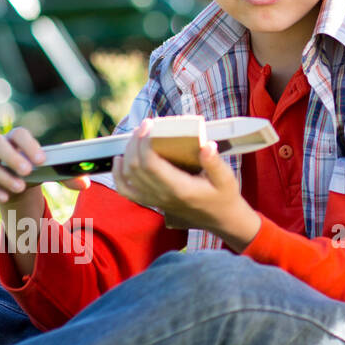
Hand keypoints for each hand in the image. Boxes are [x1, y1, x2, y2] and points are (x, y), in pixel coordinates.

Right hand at [0, 127, 88, 204]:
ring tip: (20, 188)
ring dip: (3, 176)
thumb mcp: (50, 170)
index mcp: (17, 138)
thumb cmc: (37, 170)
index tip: (42, 159)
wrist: (17, 180)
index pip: (20, 134)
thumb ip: (66, 176)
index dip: (29, 145)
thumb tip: (84, 185)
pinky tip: (5, 197)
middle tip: (28, 171)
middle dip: (13, 157)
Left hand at [113, 119, 257, 246]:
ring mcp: (155, 200)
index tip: (150, 125)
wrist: (221, 219)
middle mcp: (162, 196)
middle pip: (135, 167)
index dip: (144, 143)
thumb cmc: (224, 197)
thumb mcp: (226, 178)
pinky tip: (119, 160)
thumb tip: (207, 145)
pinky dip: (118, 174)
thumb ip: (215, 162)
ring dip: (127, 153)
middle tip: (144, 126)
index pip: (150, 164)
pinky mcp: (152, 201)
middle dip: (135, 142)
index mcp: (179, 189)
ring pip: (127, 176)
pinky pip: (126, 190)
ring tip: (137, 136)